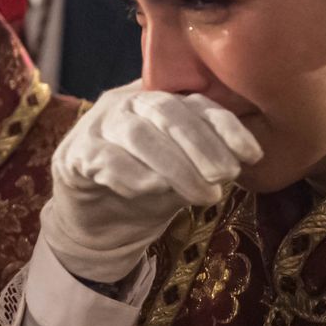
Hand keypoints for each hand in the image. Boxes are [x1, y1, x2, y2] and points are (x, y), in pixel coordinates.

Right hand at [36, 83, 262, 282]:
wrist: (98, 225)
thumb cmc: (149, 190)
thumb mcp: (186, 174)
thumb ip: (207, 161)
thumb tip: (243, 158)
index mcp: (158, 100)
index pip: (195, 102)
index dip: (225, 126)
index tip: (252, 155)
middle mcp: (125, 103)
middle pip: (167, 112)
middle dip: (202, 146)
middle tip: (226, 176)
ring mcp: (95, 126)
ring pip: (137, 133)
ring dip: (175, 165)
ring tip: (203, 194)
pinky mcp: (73, 155)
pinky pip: (104, 158)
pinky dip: (132, 174)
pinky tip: (153, 189)